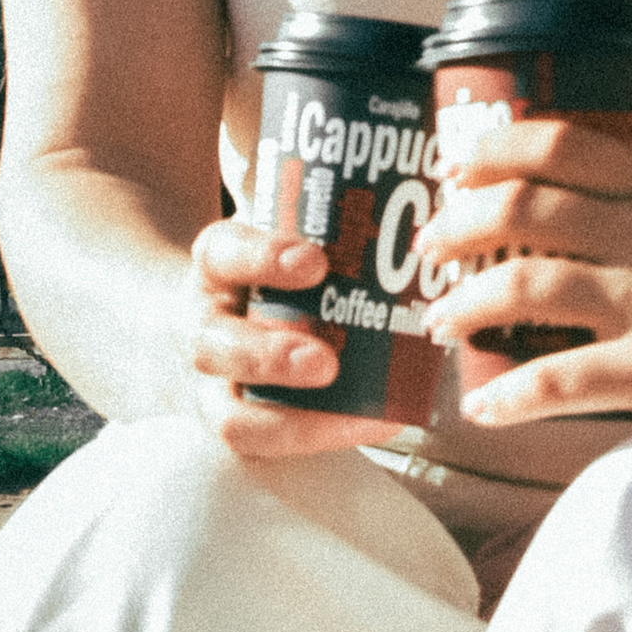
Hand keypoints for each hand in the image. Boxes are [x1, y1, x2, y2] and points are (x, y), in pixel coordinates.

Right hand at [184, 214, 413, 459]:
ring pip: (232, 417)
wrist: (201, 320)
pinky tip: (380, 424)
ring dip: (299, 420)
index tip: (315, 263)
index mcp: (214, 268)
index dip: (263, 259)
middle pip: (213, 346)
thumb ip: (330, 220)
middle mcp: (200, 330)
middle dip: (270, 357)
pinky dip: (324, 438)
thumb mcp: (276, 236)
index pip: (222, 253)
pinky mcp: (236, 426)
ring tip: (363, 413)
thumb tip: (431, 185)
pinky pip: (269, 446)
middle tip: (325, 362)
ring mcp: (211, 388)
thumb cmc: (264, 272)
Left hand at [419, 116, 631, 441]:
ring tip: (441, 322)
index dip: (494, 150)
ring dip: (463, 306)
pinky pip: (556, 382)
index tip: (455, 166)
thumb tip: (589, 222)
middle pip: (525, 207)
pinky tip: (481, 407)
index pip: (563, 145)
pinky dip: (506, 396)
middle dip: (456, 225)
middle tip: (428, 248)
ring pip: (524, 286)